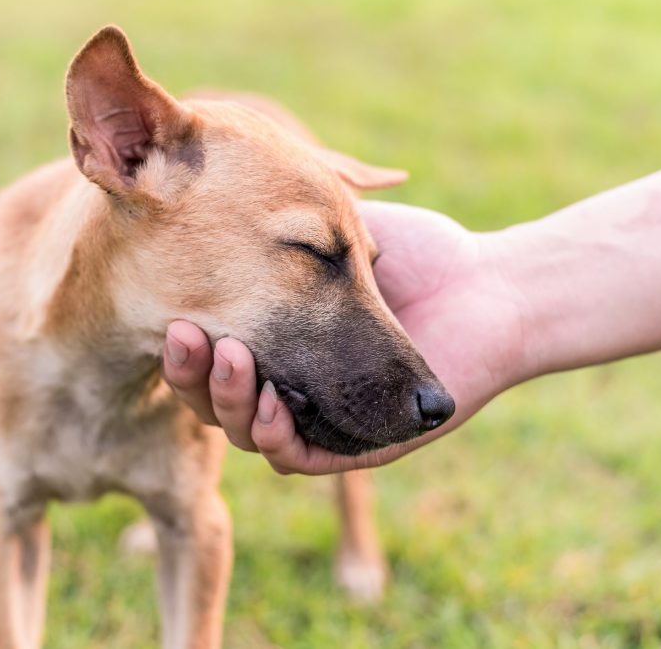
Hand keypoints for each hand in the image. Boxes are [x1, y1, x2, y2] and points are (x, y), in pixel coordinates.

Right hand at [162, 200, 530, 473]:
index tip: (172, 306)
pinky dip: (276, 436)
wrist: (489, 285)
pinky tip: (269, 404)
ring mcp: (321, 420)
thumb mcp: (333, 231)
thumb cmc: (418, 254)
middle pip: (215, 399)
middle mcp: (290, 384)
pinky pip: (299, 458)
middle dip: (191, 373)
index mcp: (277, 341)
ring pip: (249, 433)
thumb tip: (210, 202)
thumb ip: (276, 229)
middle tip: (184, 334)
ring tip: (230, 359)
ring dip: (228, 403)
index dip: (184, 341)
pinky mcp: (357, 449)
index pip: (208, 355)